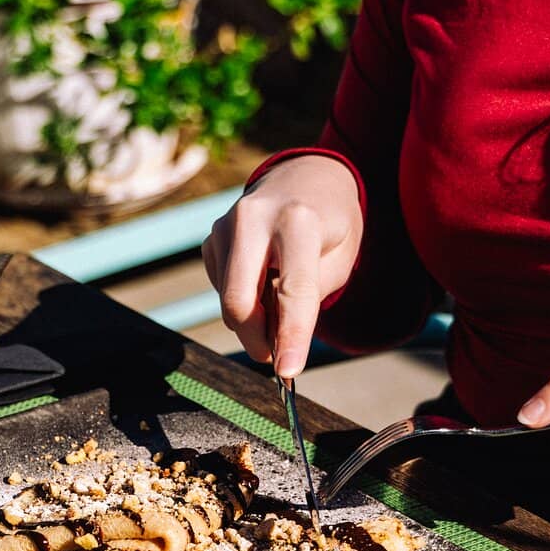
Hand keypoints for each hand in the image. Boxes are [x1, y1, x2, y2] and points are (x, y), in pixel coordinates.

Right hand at [201, 156, 362, 377]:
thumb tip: (275, 346)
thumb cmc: (330, 222)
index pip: (292, 292)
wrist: (306, 177)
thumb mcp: (338, 258)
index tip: (289, 373)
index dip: (292, 338)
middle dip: (257, 340)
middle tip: (277, 358)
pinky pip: (221, 289)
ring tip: (281, 301)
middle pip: (239, 301)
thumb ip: (308, 299)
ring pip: (228, 300)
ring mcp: (225, 226)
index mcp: (297, 221)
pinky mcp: (212, 237)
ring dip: (254, 320)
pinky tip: (264, 281)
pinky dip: (244, 300)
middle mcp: (253, 219)